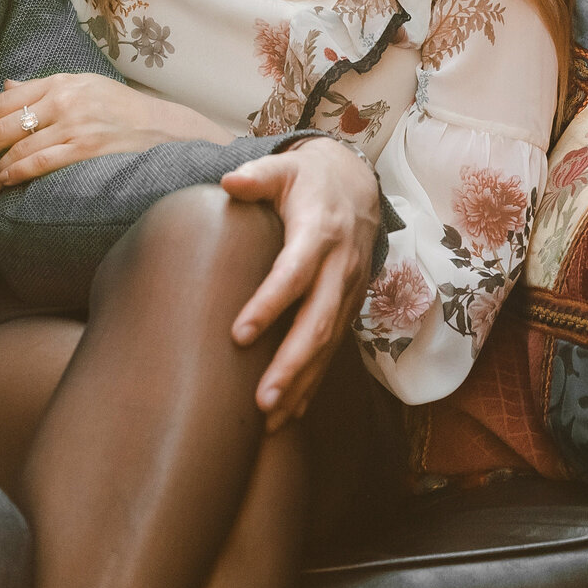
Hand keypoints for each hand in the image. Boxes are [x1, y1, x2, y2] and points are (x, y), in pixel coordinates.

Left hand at [0, 73, 236, 195]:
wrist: (168, 128)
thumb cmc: (123, 110)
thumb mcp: (84, 88)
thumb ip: (44, 89)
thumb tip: (6, 87)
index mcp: (61, 82)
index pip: (6, 99)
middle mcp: (64, 100)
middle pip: (3, 123)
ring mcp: (75, 124)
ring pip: (17, 147)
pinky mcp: (85, 149)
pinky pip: (38, 163)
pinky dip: (13, 174)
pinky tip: (2, 184)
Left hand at [221, 138, 381, 433]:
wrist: (358, 187)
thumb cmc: (310, 180)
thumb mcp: (284, 168)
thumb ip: (256, 176)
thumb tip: (229, 181)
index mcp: (320, 234)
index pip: (294, 275)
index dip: (269, 305)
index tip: (238, 335)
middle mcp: (339, 269)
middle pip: (317, 324)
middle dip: (290, 365)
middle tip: (260, 400)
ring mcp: (347, 293)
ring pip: (328, 346)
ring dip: (301, 384)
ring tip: (270, 419)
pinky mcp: (347, 308)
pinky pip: (332, 350)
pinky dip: (312, 382)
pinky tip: (290, 412)